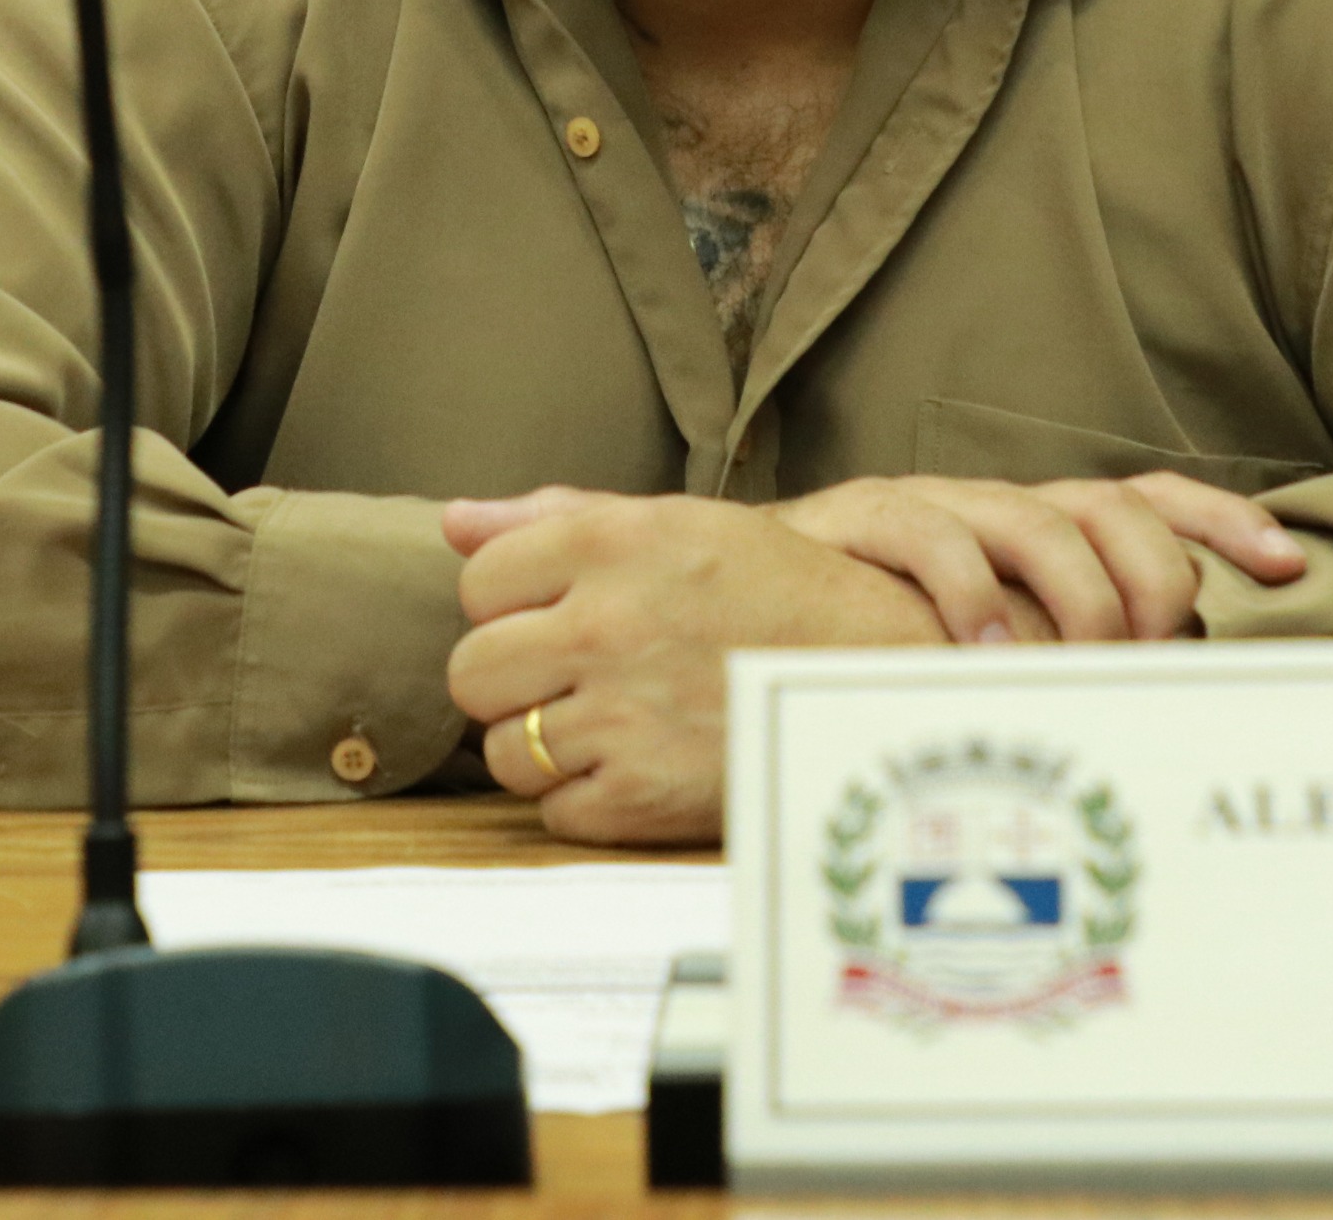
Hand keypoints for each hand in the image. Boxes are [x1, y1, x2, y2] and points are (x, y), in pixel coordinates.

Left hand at [442, 490, 948, 844]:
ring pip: (505, 751)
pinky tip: (637, 766)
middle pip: (471, 671)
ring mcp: (621, 714)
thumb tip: (453, 520)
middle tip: (569, 680)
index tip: (553, 616)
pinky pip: (554, 812)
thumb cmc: (779, 592)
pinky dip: (586, 801)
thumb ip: (558, 520)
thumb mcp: (678, 525)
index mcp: (610, 544)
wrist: (879, 678)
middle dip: (510, 682)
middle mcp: (605, 624)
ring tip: (606, 726)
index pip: (478, 581)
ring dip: (543, 748)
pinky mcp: (643, 794)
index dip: (508, 605)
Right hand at [769, 472, 1305, 645]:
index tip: (1289, 568)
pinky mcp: (859, 520)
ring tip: (1093, 650)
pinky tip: (983, 643)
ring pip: (1029, 516)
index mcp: (1039, 528)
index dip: (1222, 524)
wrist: (732, 609)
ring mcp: (930, 505)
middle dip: (1151, 570)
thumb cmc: (879, 647)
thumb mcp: (994, 651)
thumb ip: (1062, 662)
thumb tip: (1175, 711)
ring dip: (1075, 588)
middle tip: (1159, 641)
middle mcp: (995, 505)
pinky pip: (925, 533)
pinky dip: (966, 587)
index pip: (1148, 499)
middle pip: (1104, 503)